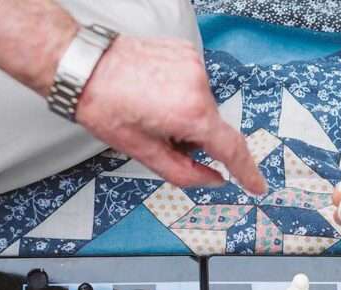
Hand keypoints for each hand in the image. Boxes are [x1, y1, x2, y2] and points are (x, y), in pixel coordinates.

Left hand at [76, 36, 266, 193]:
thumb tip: (214, 180)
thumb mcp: (143, 153)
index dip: (247, 172)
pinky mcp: (187, 51)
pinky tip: (155, 93)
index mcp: (190, 113)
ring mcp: (194, 64)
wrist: (83, 65)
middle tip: (161, 135)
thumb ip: (185, 173)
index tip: (257, 186)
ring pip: (203, 107)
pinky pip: (194, 85)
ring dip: (186, 116)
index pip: (231, 149)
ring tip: (152, 110)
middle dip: (194, 139)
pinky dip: (181, 95)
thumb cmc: (104, 106)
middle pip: (212, 128)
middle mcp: (199, 85)